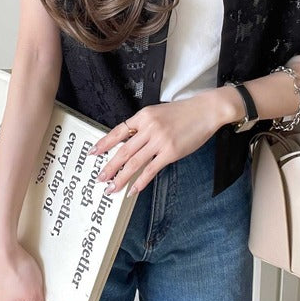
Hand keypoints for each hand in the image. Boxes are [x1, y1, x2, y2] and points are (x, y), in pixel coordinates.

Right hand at [0, 241, 55, 300]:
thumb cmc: (18, 269)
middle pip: (22, 295)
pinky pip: (6, 274)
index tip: (36, 285)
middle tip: (30, 275)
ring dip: (19, 277)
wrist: (4, 248)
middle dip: (28, 286)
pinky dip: (11, 269)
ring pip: (13, 284)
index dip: (37, 293)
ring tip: (23, 267)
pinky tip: (15, 262)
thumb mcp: (36, 295)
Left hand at [88, 90, 223, 197]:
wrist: (205, 111)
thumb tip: (129, 143)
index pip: (118, 131)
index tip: (94, 153)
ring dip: (121, 178)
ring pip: (134, 163)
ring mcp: (159, 141)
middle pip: (123, 151)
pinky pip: (151, 170)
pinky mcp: (170, 152)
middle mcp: (149, 128)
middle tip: (100, 178)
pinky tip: (133, 190)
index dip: (104, 143)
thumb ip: (144, 126)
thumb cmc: (184, 112)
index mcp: (143, 116)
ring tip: (112, 188)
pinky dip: (140, 182)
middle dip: (109, 167)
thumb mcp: (158, 113)